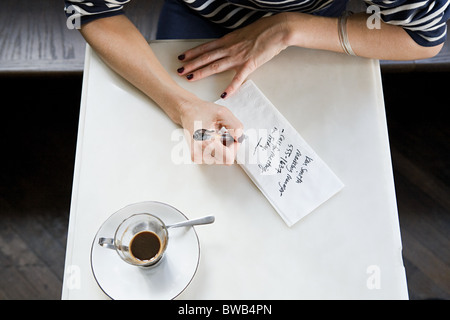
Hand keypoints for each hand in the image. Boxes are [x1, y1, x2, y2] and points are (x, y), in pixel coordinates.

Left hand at [176, 13, 290, 97]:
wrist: (278, 29)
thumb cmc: (264, 29)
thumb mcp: (244, 33)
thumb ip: (235, 41)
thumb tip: (229, 46)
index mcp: (228, 40)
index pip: (206, 48)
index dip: (193, 52)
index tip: (182, 57)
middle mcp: (230, 48)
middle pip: (206, 57)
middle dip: (191, 64)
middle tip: (179, 70)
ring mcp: (238, 57)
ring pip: (215, 66)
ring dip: (201, 72)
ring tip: (190, 78)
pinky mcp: (249, 64)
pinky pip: (238, 78)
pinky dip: (230, 87)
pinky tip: (223, 94)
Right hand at [179, 98, 243, 164]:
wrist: (187, 112)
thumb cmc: (201, 111)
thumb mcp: (223, 113)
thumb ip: (236, 126)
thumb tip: (239, 138)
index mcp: (204, 142)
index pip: (228, 157)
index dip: (234, 147)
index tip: (232, 136)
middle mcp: (199, 152)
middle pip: (226, 160)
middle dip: (229, 147)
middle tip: (224, 133)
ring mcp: (197, 157)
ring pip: (221, 160)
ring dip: (224, 149)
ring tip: (217, 135)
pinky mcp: (197, 158)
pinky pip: (215, 159)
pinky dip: (218, 150)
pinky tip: (213, 139)